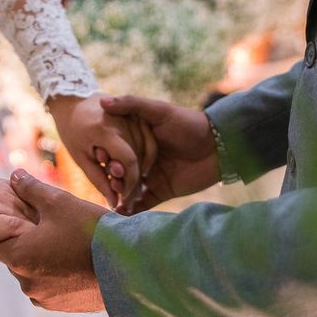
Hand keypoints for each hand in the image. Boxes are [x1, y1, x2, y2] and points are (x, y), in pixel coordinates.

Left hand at [0, 169, 108, 311]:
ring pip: (34, 273)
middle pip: (16, 258)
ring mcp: (45, 298)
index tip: (27, 218)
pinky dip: (58, 275)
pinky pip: (51, 287)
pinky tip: (77, 261)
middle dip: (28, 243)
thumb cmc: (91, 232)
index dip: (9, 228)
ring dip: (43, 260)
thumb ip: (31, 189)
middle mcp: (27, 283)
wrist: (129, 266)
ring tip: (67, 243)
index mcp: (18, 257)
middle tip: (51, 227)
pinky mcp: (64, 307)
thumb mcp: (59, 202)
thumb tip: (14, 175)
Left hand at [48, 93, 155, 206]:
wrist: (75, 103)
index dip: (129, 182)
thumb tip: (114, 204)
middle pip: (139, 158)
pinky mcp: (139, 116)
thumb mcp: (81, 158)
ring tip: (131, 187)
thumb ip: (99, 180)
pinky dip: (146, 158)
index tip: (124, 197)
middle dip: (135, 181)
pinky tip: (138, 171)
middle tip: (128, 197)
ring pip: (147, 150)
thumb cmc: (73, 132)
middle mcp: (123, 121)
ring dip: (142, 171)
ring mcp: (133, 116)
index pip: (128, 161)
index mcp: (105, 130)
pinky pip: (149, 141)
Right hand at [101, 95, 219, 212]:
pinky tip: (120, 215)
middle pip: (118, 172)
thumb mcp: (159, 110)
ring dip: (118, 197)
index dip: (104, 156)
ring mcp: (149, 177)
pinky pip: (142, 204)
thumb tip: (102, 101)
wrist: (219, 146)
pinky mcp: (160, 192)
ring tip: (110, 203)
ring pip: (127, 189)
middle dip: (111, 180)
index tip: (97, 161)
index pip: (114, 149)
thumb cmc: (189, 124)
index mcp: (136, 140)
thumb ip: (131, 104)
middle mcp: (139, 159)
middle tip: (108, 185)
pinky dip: (131, 211)